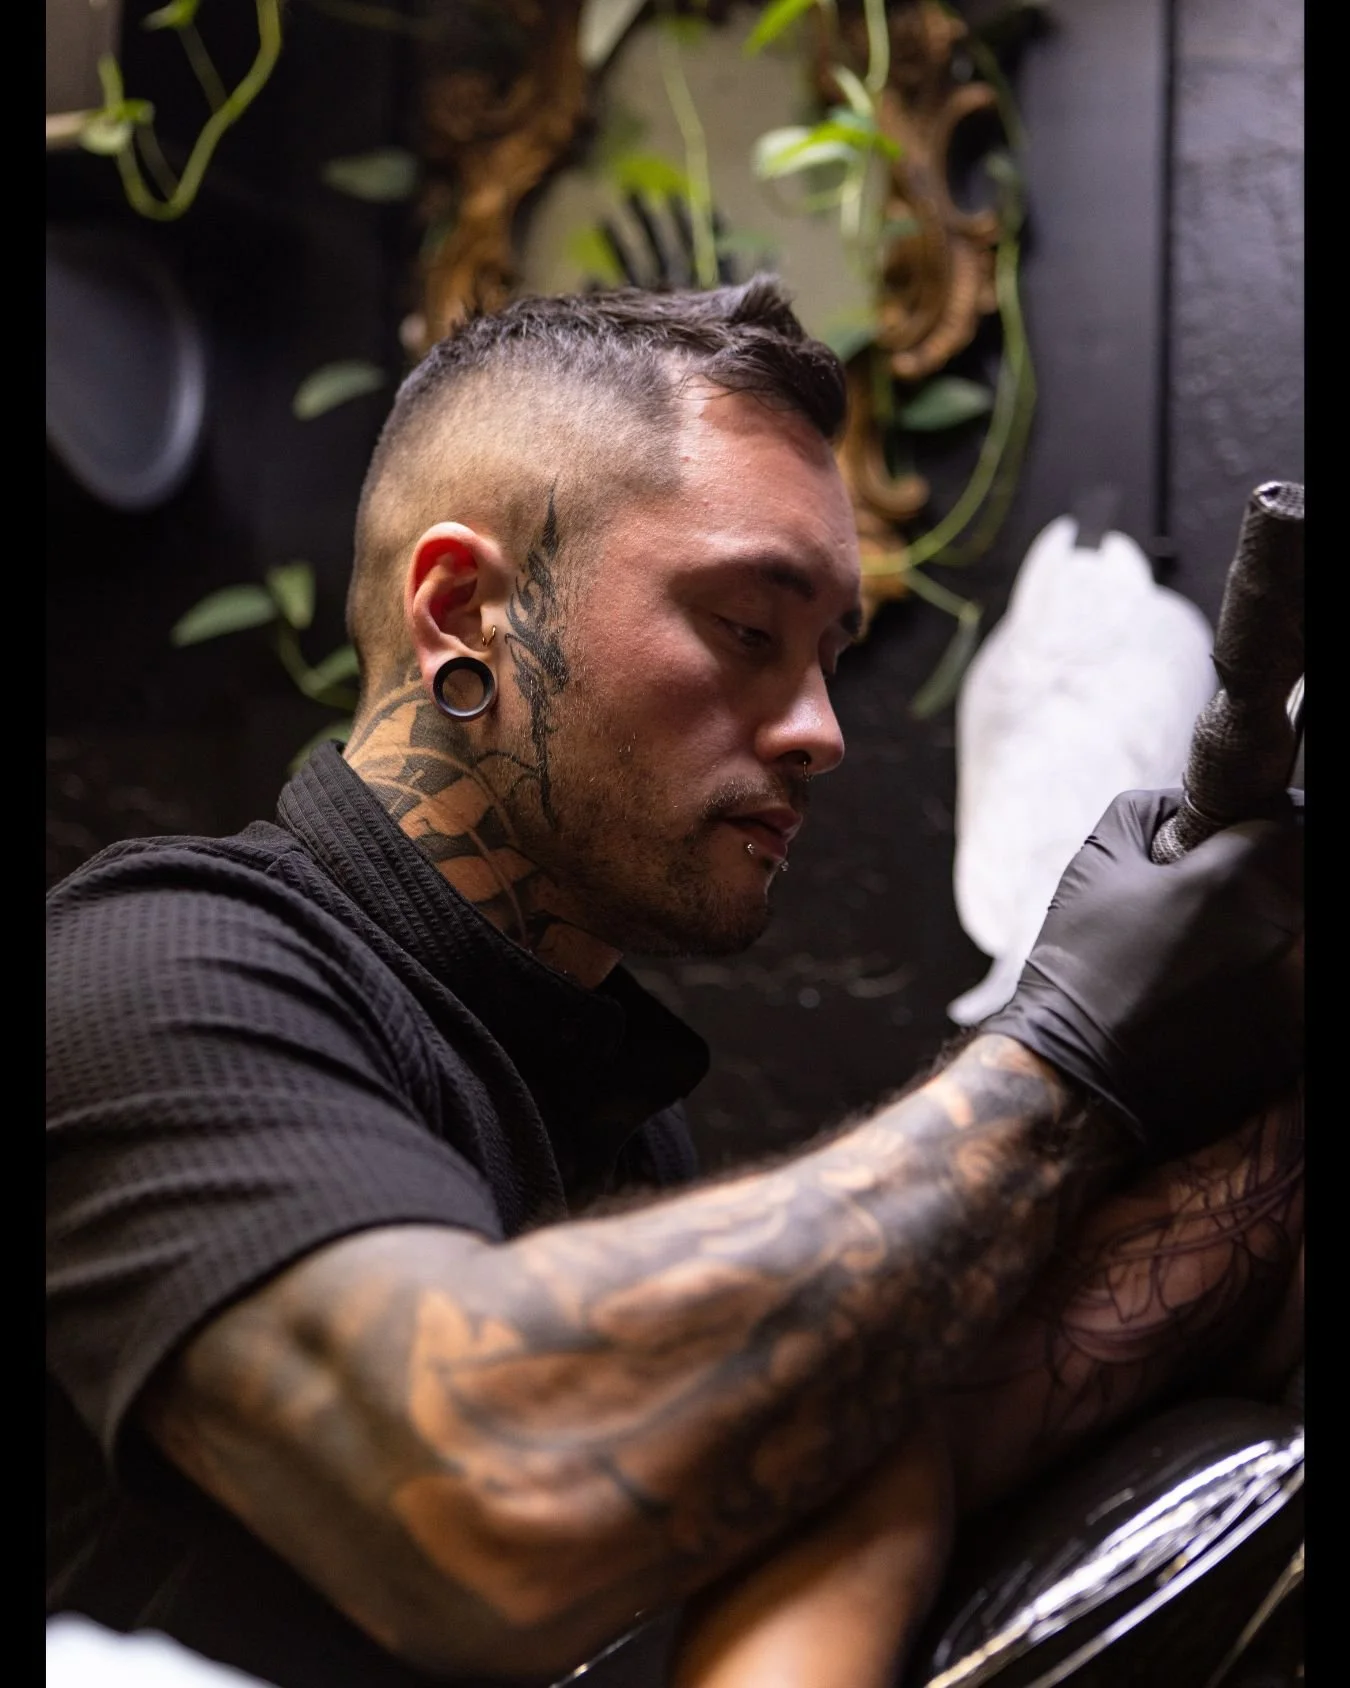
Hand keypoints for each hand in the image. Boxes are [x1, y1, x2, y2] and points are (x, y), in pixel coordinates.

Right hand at [981, 789, 1302, 1156]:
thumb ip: (1148, 811)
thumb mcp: (1093, 866)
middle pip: (1297, 883)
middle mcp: (1284, 931)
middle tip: (1207, 907)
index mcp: (1238, 878)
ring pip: (1293, 940)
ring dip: (1262, 941)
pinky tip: (1210, 1008)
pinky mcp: (1293, 1047)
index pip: (1291, 821)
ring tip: (1204, 963)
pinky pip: (1289, 995)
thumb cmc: (1080, 969)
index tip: (1237, 840)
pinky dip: (1261, 993)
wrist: (1077, 1082)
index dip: (1259, 826)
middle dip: (1259, 887)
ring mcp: (1296, 994)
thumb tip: (1185, 804)